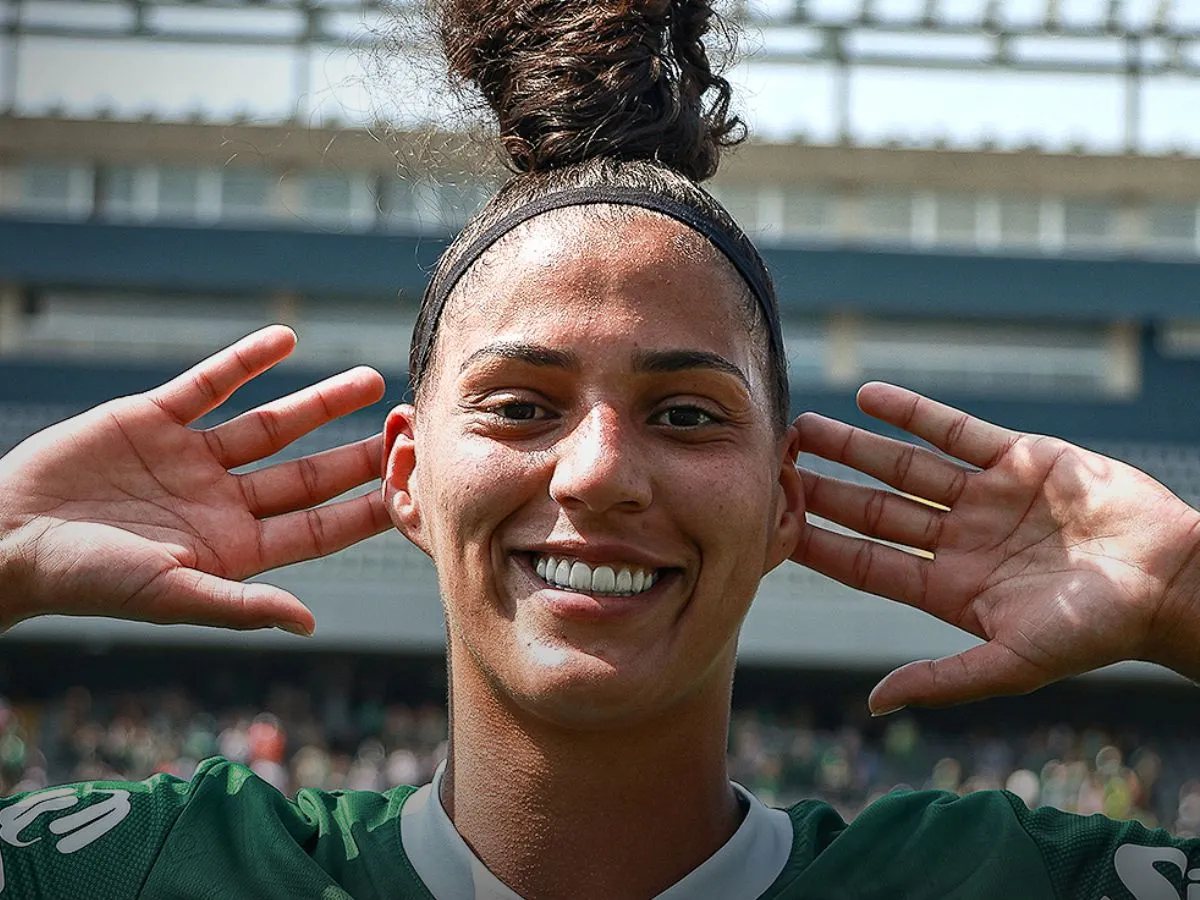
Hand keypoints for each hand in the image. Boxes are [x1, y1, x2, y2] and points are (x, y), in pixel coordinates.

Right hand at [0, 326, 389, 635]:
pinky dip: (244, 361)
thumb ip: (241, 604)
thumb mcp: (169, 594)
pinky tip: (284, 340)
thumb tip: (310, 624)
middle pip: (308, 474)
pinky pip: (209, 384)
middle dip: (359, 453)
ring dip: (320, 403)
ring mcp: (191, 459)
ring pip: (271, 425)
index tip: (413, 486)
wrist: (4, 539)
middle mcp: (222, 502)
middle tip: (411, 428)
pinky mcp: (153, 420)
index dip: (366, 507)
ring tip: (371, 382)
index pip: (319, 527)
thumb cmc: (84, 581)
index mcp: (234, 548)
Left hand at [792, 383, 1199, 713]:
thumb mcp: (1014, 662)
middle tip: (771, 467)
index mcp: (949, 588)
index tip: (773, 525)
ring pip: (904, 465)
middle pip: (874, 509)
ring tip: (805, 427)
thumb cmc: (1098, 631)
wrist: (1172, 580)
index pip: (867, 563)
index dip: (820, 543)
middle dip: (824, 488)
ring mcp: (985, 497)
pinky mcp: (1019, 459)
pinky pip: (956, 430)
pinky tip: (869, 397)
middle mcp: (958, 539)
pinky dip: (914, 412)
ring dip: (854, 446)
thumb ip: (944, 678)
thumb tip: (875, 703)